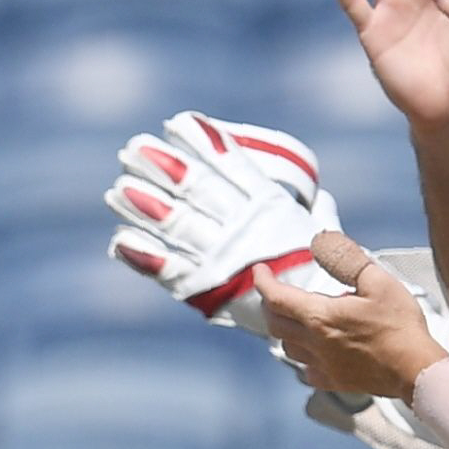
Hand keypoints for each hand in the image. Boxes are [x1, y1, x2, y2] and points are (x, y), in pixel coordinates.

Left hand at [103, 111, 344, 333]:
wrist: (330, 327)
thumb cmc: (325, 278)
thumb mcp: (324, 236)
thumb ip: (316, 212)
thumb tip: (319, 194)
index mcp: (272, 210)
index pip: (233, 169)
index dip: (204, 145)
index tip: (177, 122)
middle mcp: (245, 230)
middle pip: (198, 192)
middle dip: (164, 168)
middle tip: (133, 148)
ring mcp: (225, 260)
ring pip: (180, 226)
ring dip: (146, 207)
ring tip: (118, 189)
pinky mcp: (210, 291)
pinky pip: (174, 272)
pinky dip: (146, 257)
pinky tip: (120, 240)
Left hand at [257, 231, 448, 400]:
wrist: (417, 371)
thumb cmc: (401, 326)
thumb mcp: (378, 281)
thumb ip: (347, 260)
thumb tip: (323, 240)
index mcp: (320, 317)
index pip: (276, 297)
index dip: (263, 281)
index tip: (259, 270)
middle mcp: (315, 343)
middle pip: (275, 323)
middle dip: (271, 304)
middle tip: (278, 292)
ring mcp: (324, 366)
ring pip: (288, 348)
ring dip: (286, 330)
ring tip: (299, 319)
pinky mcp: (336, 382)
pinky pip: (307, 371)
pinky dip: (303, 358)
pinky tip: (315, 351)